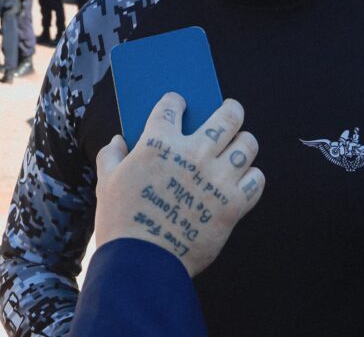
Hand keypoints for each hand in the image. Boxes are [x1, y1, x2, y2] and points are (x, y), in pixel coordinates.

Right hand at [94, 93, 264, 276]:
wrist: (142, 264)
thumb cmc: (121, 222)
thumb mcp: (106, 183)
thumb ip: (110, 156)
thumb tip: (117, 140)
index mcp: (158, 143)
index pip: (171, 106)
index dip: (175, 101)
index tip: (179, 102)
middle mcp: (193, 154)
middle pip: (227, 117)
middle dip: (230, 109)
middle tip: (230, 110)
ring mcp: (217, 178)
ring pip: (247, 144)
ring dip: (244, 142)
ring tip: (240, 144)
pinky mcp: (234, 204)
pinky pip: (257, 180)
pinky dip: (252, 177)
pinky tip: (243, 178)